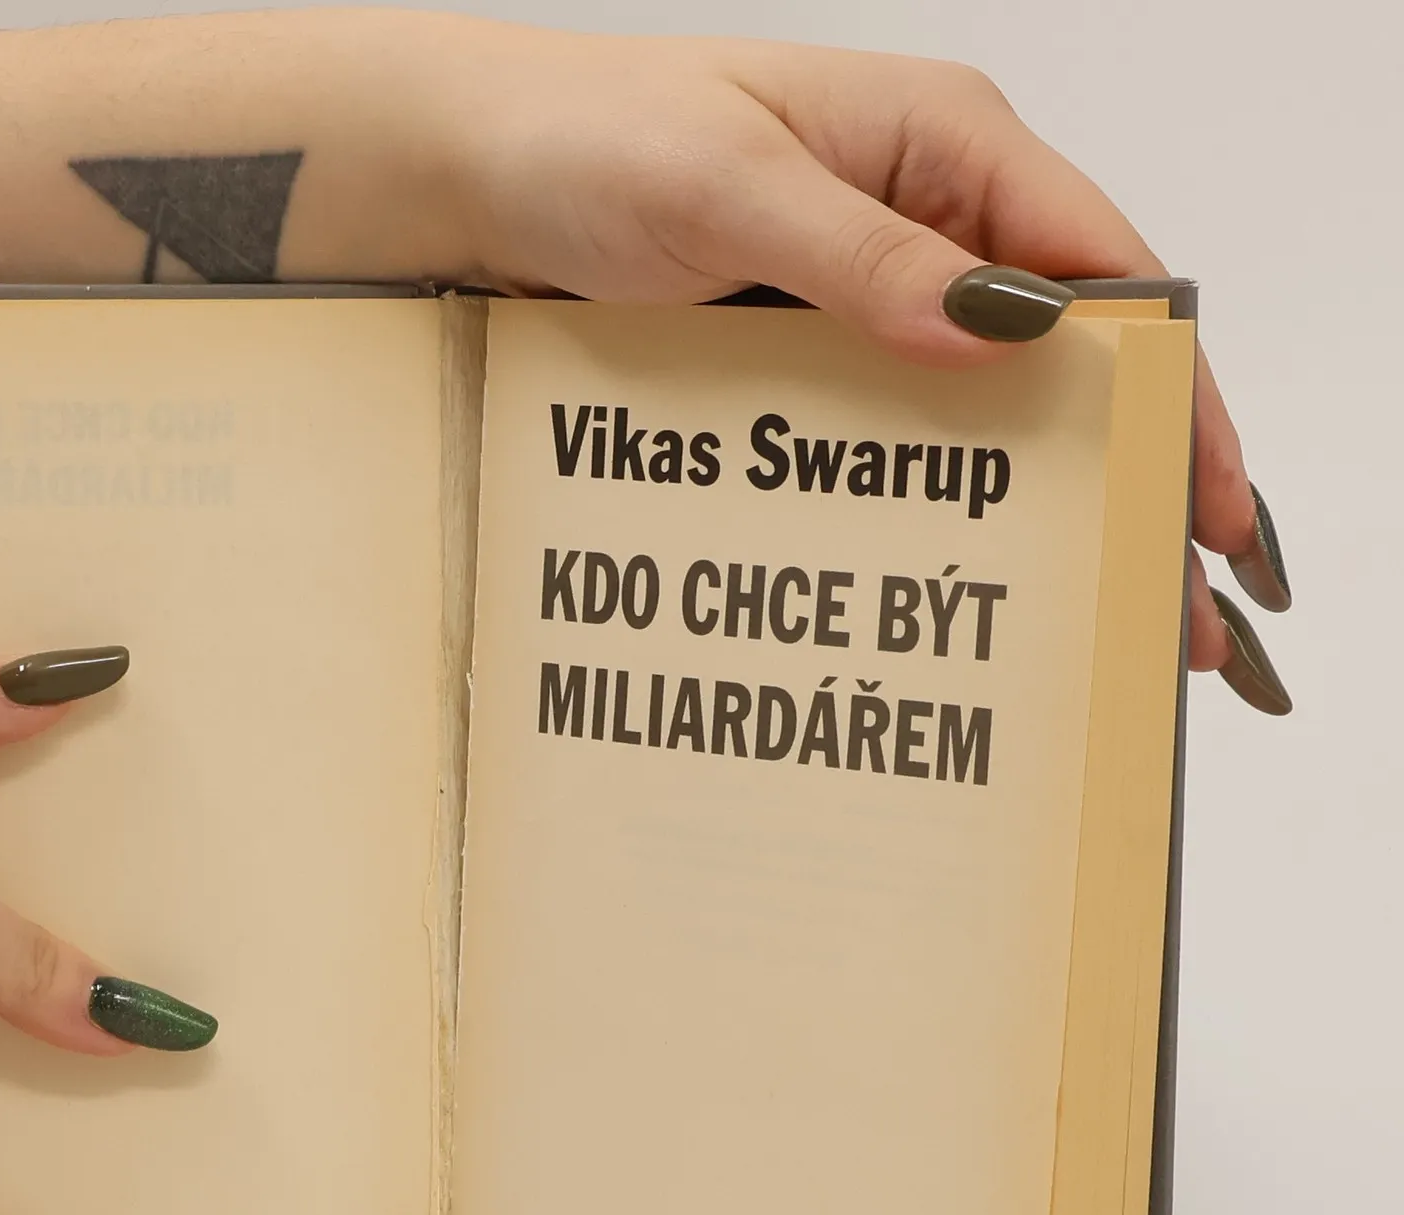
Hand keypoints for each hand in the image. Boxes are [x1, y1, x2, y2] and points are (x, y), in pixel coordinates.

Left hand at [394, 20, 1289, 709]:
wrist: (467, 177)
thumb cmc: (585, 139)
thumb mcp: (726, 186)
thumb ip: (861, 254)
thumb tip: (997, 329)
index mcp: (939, 141)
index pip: (1104, 271)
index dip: (1176, 392)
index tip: (1207, 506)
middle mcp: (917, 217)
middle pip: (1061, 354)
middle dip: (1126, 473)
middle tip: (1168, 611)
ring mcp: (857, 291)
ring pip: (977, 406)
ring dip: (1031, 500)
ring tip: (1078, 614)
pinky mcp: (796, 351)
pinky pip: (882, 430)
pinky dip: (923, 497)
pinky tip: (946, 573)